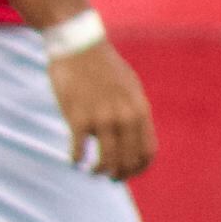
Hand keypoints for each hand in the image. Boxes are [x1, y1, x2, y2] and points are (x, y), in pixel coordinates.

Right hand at [49, 38, 157, 181]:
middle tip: (110, 176)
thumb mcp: (129, 87)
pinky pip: (79, 148)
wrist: (78, 44)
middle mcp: (124, 117)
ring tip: (92, 171)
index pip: (147, 152)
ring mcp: (100, 117)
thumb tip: (133, 134)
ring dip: (99, 171)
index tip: (128, 172)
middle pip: (127, 159)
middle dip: (120, 174)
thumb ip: (134, 111)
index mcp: (140, 110)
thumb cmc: (103, 65)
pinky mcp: (77, 116)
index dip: (139, 168)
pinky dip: (76, 159)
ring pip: (106, 159)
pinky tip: (73, 160)